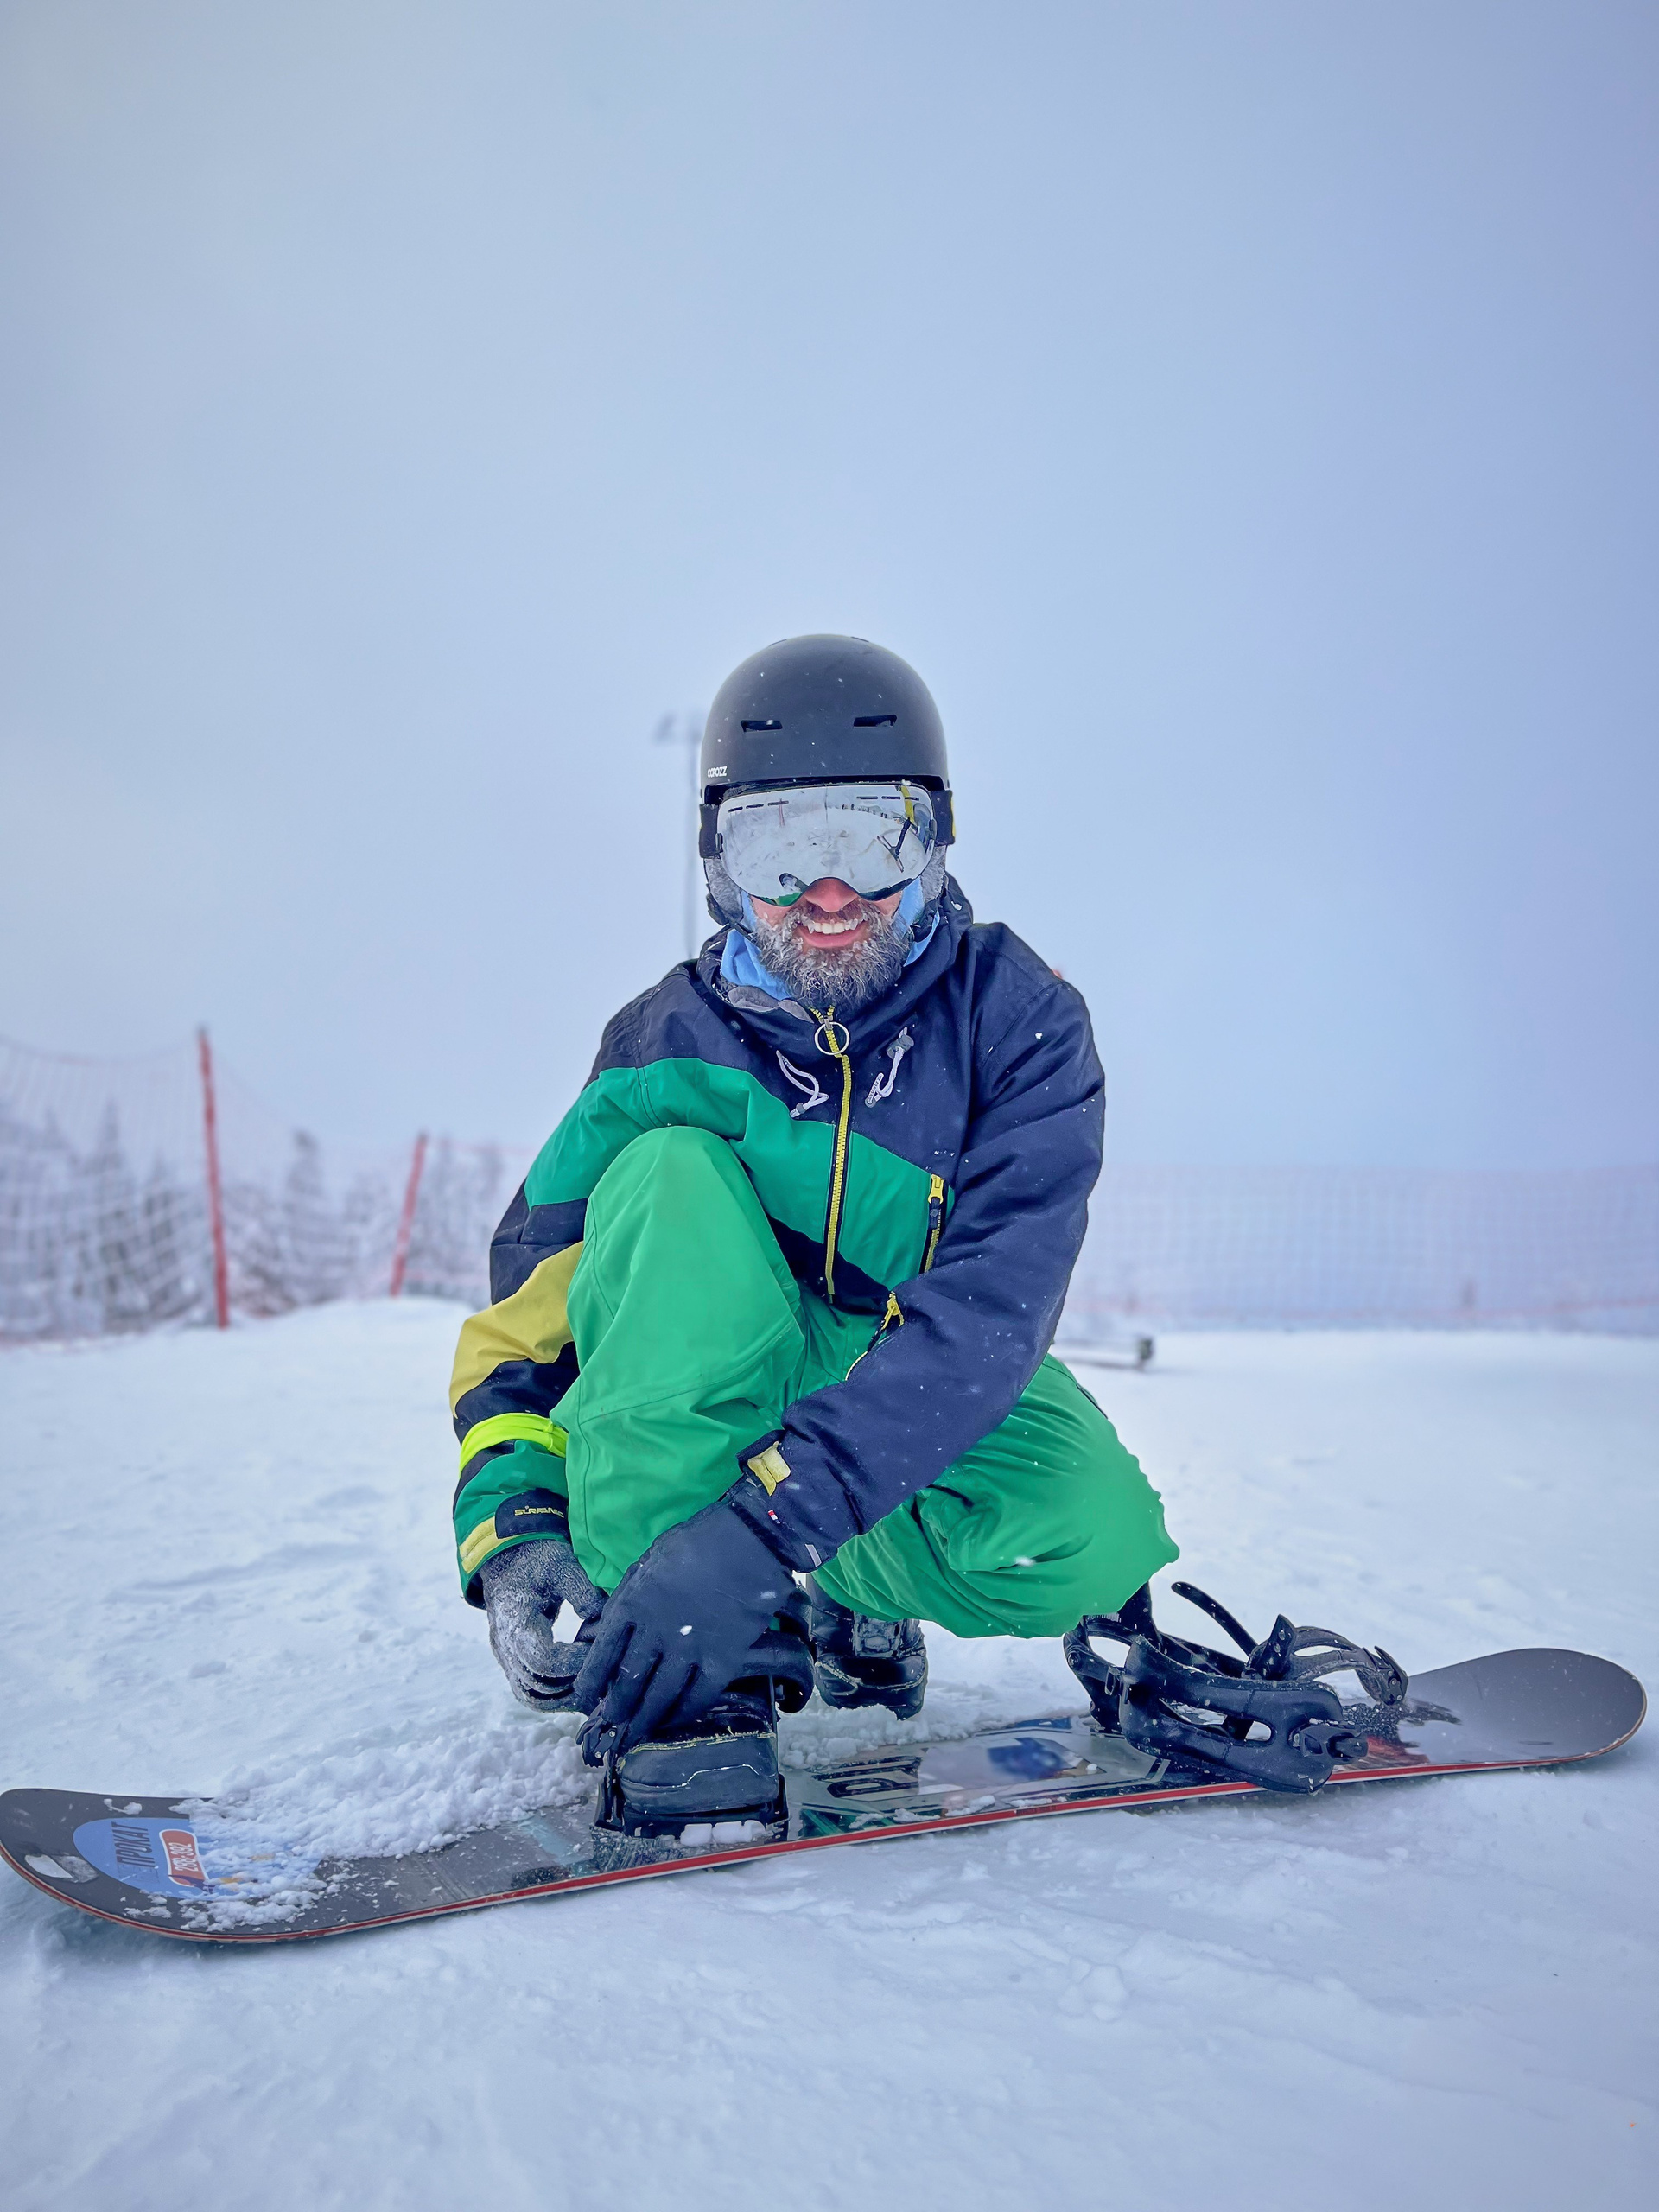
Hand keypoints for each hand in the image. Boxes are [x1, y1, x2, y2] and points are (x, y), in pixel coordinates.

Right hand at [480, 1535, 605, 1710]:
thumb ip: (583, 1591)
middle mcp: (504, 1644)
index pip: (544, 1659)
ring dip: (563, 1699)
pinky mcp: (509, 1661)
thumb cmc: (536, 1559)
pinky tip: (577, 1690)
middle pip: (538, 1684)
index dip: (575, 1662)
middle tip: (603, 1672)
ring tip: (594, 1690)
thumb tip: (604, 1620)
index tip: (599, 1650)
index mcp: (515, 1619)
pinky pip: (527, 1691)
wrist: (506, 1559)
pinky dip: (552, 1697)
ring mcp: (504, 1656)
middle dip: (575, 1683)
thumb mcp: (562, 1564)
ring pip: (530, 1696)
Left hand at [572, 1500, 793, 1760]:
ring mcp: (691, 1649)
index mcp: (633, 1605)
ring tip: (634, 1735)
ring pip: (659, 1697)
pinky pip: (698, 1698)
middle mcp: (657, 1632)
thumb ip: (626, 1598)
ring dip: (643, 1721)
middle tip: (610, 1725)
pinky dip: (682, 1714)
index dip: (590, 1683)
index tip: (584, 1700)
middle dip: (615, 1709)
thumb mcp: (646, 1562)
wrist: (749, 1541)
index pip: (602, 1655)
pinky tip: (674, 1719)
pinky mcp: (723, 1660)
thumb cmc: (695, 1543)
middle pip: (628, 1682)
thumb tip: (605, 1630)